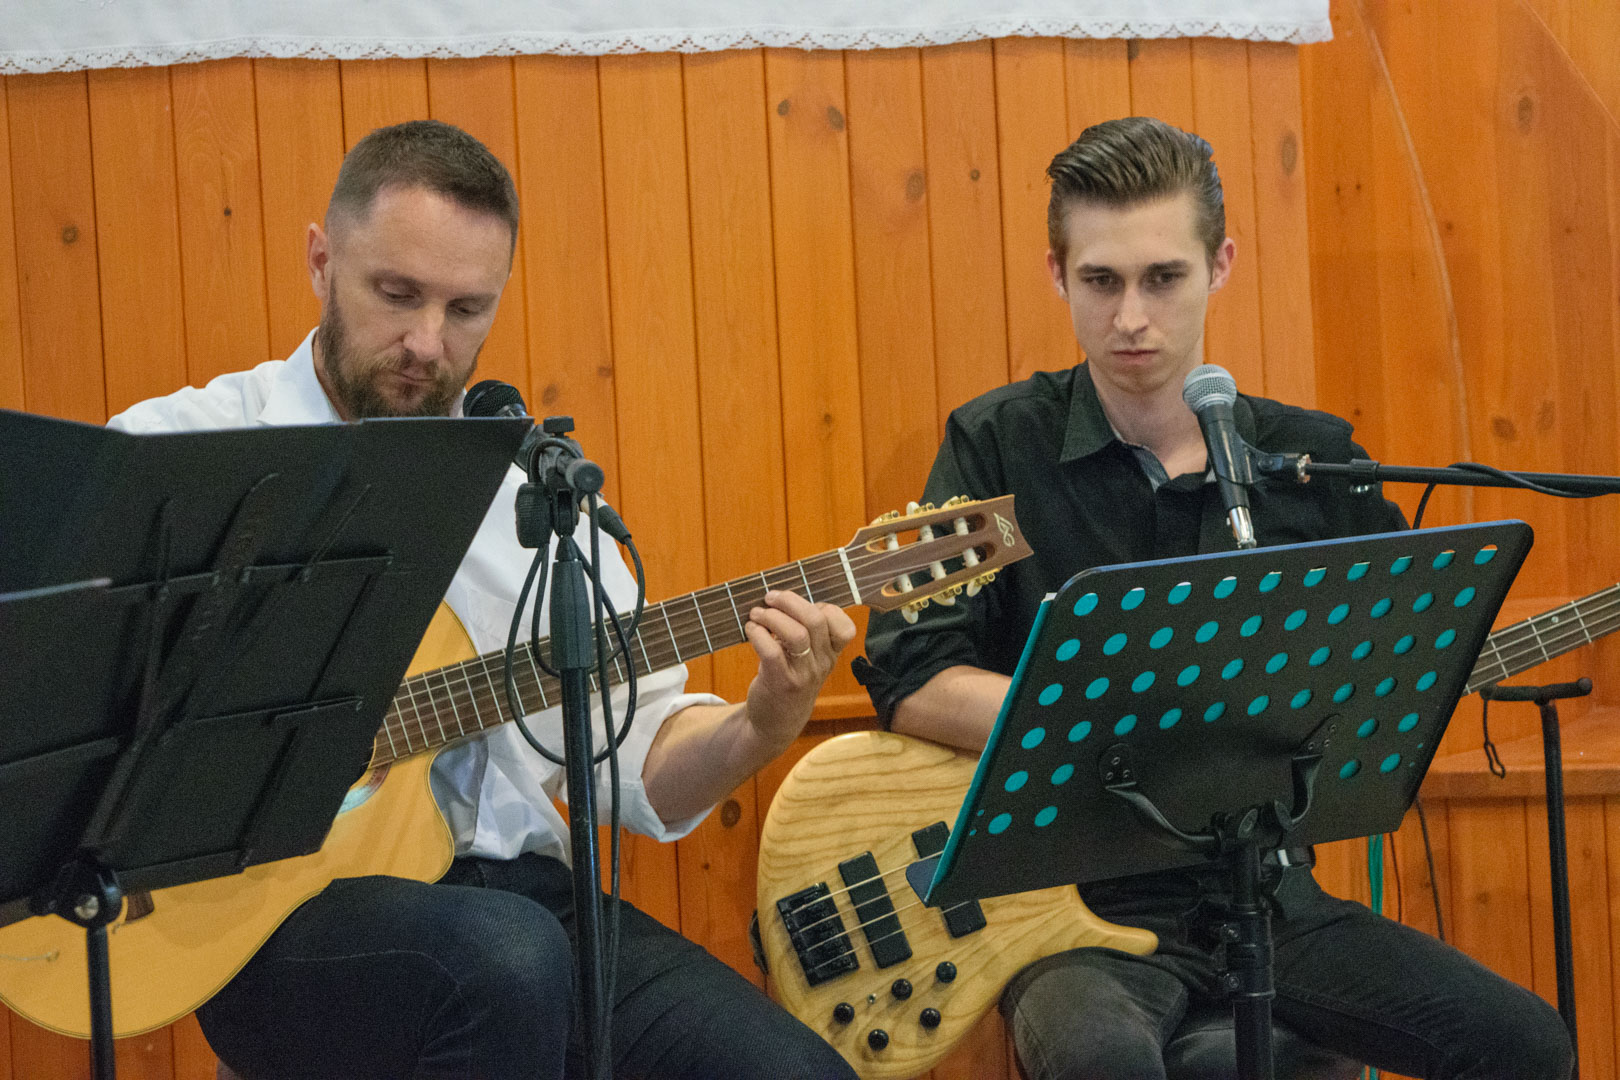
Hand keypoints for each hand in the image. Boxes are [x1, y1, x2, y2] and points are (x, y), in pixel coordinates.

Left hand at [741, 590, 857, 747]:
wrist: (776, 724)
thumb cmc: (789, 680)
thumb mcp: (807, 660)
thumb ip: (805, 634)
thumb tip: (784, 600)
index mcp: (830, 655)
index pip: (845, 628)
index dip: (825, 608)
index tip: (800, 606)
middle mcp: (822, 664)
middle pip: (816, 620)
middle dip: (790, 601)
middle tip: (770, 597)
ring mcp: (803, 675)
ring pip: (796, 633)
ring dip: (772, 616)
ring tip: (757, 613)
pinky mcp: (781, 682)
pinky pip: (771, 650)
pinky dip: (758, 633)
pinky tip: (750, 629)